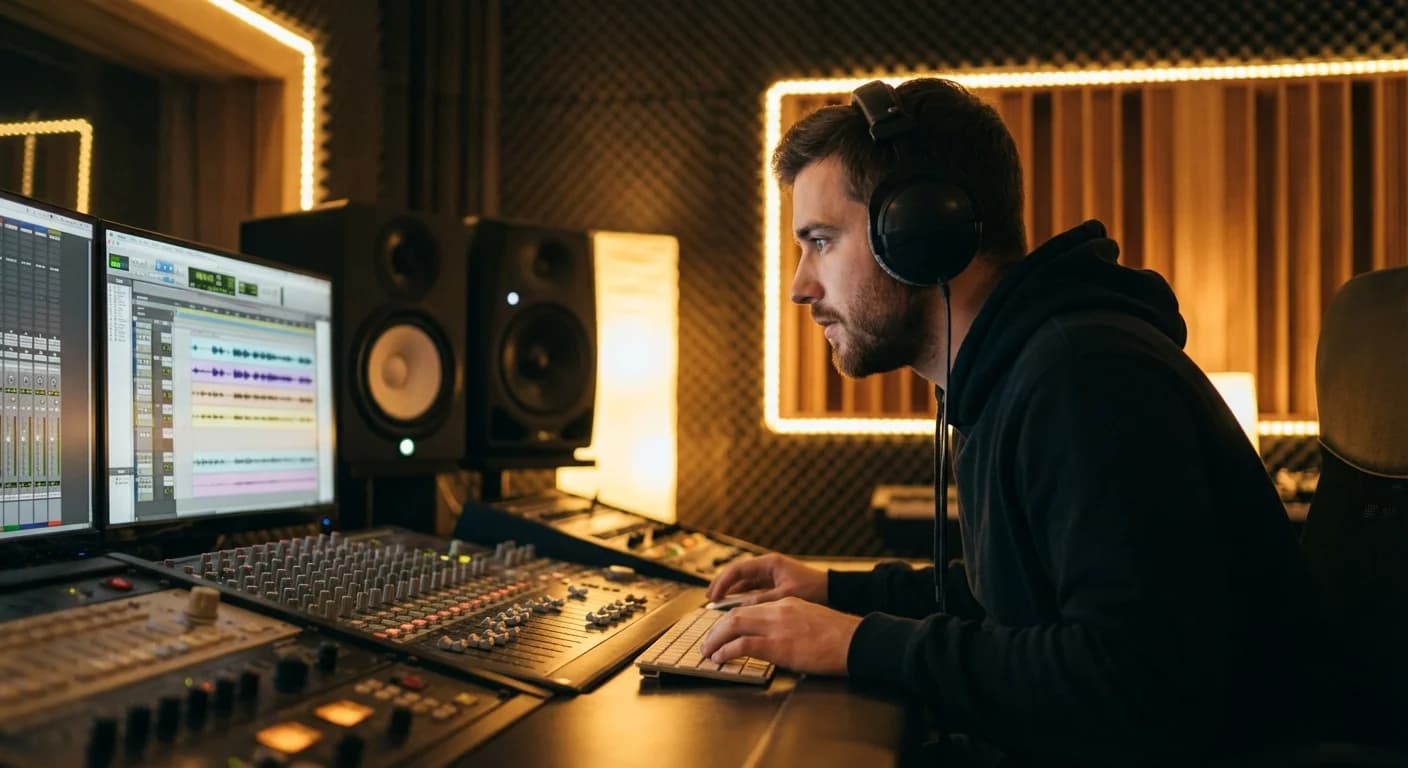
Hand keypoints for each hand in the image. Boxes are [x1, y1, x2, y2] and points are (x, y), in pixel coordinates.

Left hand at [698, 597, 860, 675]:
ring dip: (715, 639)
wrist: (856, 641)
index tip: (720, 631)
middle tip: (707, 643)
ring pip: (733, 625)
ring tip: (707, 652)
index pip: (750, 608)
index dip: (730, 620)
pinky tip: (720, 658)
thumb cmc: (840, 638)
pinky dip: (726, 651)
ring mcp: (777, 626)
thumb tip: (778, 642)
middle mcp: (778, 610)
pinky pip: (742, 644)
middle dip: (716, 629)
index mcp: (787, 603)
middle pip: (736, 614)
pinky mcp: (778, 645)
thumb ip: (791, 626)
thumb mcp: (812, 622)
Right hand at [705, 553, 827, 606]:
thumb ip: (762, 601)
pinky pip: (752, 588)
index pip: (738, 569)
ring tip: (717, 603)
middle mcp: (768, 566)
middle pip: (737, 573)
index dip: (722, 582)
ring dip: (730, 591)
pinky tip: (734, 606)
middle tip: (709, 599)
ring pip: (744, 581)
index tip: (713, 596)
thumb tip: (739, 608)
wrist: (833, 591)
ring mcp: (771, 575)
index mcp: (770, 563)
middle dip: (722, 585)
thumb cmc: (814, 590)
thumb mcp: (786, 596)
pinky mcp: (774, 584)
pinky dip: (742, 596)